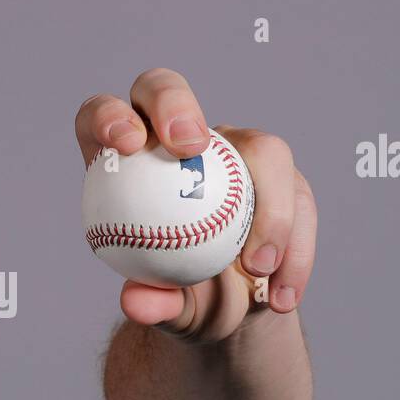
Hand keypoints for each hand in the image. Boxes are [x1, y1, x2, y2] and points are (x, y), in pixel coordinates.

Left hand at [74, 68, 317, 342]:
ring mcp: (231, 150)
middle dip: (176, 105)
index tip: (128, 142)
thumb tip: (138, 302)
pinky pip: (298, 198)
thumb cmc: (180, 299)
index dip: (109, 116)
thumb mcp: (165, 309)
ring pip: (261, 148)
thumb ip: (153, 302)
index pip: (101, 118)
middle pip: (164, 89)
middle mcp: (174, 140)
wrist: (228, 310)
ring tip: (257, 270)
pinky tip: (281, 295)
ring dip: (268, 210)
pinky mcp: (280, 174)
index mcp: (124, 162)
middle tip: (192, 148)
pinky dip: (295, 248)